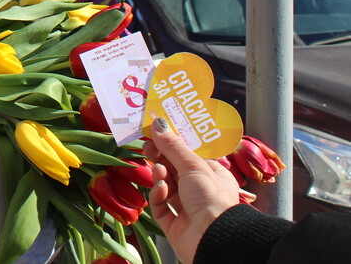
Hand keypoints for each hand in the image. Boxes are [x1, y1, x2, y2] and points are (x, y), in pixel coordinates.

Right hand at [145, 117, 240, 263]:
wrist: (213, 239)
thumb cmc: (212, 198)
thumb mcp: (193, 165)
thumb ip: (173, 145)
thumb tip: (158, 123)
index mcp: (213, 176)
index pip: (190, 156)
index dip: (174, 144)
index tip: (157, 134)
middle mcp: (201, 192)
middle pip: (175, 170)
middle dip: (162, 159)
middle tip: (148, 149)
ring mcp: (187, 209)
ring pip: (166, 187)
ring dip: (160, 177)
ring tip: (159, 171)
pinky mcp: (174, 225)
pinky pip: (161, 207)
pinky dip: (158, 197)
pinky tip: (161, 190)